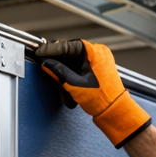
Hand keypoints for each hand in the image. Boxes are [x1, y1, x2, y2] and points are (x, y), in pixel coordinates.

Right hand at [36, 39, 150, 147]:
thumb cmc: (102, 99)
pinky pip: (80, 66)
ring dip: (64, 71)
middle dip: (58, 62)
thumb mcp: (75, 85)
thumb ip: (58, 72)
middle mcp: (98, 52)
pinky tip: (68, 84)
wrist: (115, 110)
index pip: (67, 45)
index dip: (51, 50)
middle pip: (70, 52)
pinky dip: (72, 74)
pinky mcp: (98, 68)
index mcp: (94, 52)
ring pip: (74, 60)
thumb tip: (46, 64)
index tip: (40, 52)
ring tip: (60, 83)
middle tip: (46, 67)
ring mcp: (99, 60)